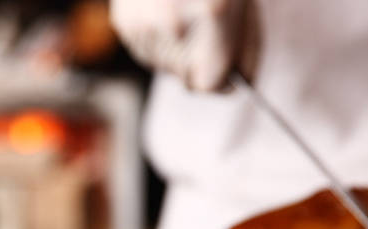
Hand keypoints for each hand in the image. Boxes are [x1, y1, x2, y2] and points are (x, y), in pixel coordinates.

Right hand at [110, 0, 254, 90]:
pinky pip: (147, 52)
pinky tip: (168, 12)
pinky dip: (160, 40)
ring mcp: (143, 24)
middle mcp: (173, 22)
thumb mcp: (240, 0)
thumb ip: (244, 41)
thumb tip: (239, 81)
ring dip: (180, 53)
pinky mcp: (123, 22)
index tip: (232, 74)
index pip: (212, 82)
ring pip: (166, 68)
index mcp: (213, 10)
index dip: (225, 80)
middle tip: (212, 30)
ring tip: (187, 13)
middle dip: (203, 62)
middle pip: (188, 78)